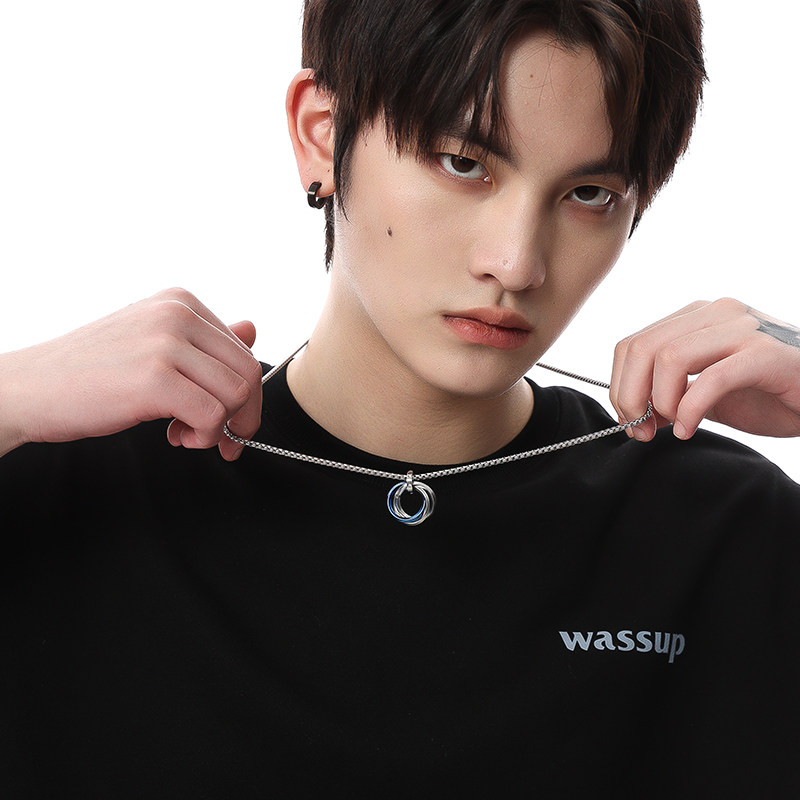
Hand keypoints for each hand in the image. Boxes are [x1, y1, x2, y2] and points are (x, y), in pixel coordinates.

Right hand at [0, 288, 262, 459]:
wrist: (28, 388)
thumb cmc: (88, 372)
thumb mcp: (152, 344)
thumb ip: (203, 341)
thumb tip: (251, 329)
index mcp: (180, 302)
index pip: (243, 351)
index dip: (245, 395)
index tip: (230, 420)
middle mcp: (177, 314)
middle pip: (249, 372)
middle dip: (243, 416)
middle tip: (222, 439)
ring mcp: (166, 343)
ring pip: (237, 395)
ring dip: (220, 428)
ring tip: (187, 434)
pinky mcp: (154, 378)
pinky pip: (213, 416)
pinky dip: (205, 437)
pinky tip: (177, 436)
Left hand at [610, 298, 799, 441]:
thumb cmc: (771, 393)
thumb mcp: (708, 390)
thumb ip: (670, 391)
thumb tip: (632, 410)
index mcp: (697, 317)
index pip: (632, 344)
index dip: (620, 386)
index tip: (630, 420)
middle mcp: (717, 313)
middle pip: (642, 348)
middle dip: (631, 397)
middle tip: (642, 430)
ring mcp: (744, 328)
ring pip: (670, 357)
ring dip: (660, 402)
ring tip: (672, 427)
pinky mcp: (768, 354)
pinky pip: (712, 378)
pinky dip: (691, 410)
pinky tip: (690, 429)